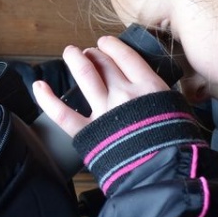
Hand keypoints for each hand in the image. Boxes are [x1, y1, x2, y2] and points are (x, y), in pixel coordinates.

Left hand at [33, 35, 170, 137]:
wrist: (167, 172)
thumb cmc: (177, 146)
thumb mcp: (178, 113)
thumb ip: (162, 101)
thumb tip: (156, 99)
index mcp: (149, 87)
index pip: (126, 57)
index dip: (112, 47)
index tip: (105, 44)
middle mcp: (124, 93)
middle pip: (104, 64)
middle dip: (94, 55)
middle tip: (88, 53)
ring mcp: (104, 111)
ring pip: (85, 75)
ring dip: (75, 60)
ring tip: (70, 53)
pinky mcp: (88, 132)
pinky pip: (62, 112)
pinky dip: (46, 98)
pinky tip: (38, 86)